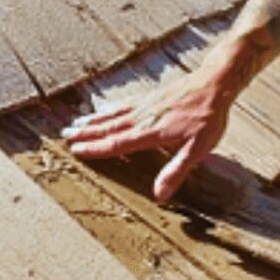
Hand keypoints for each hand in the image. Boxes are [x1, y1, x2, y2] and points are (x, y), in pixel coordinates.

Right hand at [62, 66, 234, 202]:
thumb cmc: (208, 117)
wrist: (214, 83)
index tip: (76, 150)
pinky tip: (104, 109)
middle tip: (65, 135)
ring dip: (93, 120)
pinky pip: (124, 104)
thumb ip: (176, 170)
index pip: (117, 143)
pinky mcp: (152, 96)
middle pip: (109, 127)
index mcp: (150, 132)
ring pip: (113, 114)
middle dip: (86, 132)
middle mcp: (143, 117)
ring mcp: (146, 104)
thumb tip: (159, 195)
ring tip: (75, 123)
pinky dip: (110, 108)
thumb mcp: (198, 149)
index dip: (95, 149)